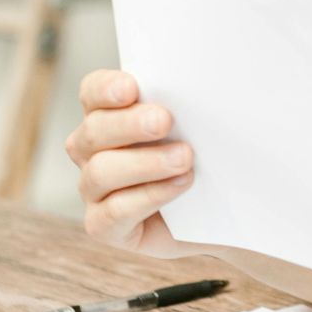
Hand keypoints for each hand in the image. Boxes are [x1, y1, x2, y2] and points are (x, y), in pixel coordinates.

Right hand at [64, 69, 202, 257]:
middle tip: (164, 121)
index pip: (92, 93)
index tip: (132, 88)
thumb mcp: (199, 125)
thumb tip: (206, 85)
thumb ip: (188, 105)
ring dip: (145, 163)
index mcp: (109, 115)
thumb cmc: (205, 157)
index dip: (105, 88)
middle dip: (129, 124)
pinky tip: (180, 184)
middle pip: (93, 131)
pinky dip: (149, 195)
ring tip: (185, 158)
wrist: (219, 211)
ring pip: (100, 172)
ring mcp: (94, 190)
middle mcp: (92, 151)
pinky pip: (114, 212)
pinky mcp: (104, 226)